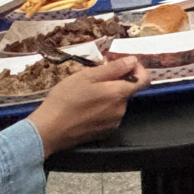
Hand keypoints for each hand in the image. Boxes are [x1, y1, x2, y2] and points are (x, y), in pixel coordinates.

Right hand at [28, 57, 149, 155]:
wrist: (50, 129)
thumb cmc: (66, 99)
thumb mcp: (87, 76)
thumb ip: (114, 68)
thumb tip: (133, 61)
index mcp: (119, 94)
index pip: (143, 80)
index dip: (137, 69)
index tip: (124, 64)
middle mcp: (121, 110)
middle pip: (127, 90)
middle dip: (116, 81)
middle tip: (95, 77)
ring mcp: (114, 123)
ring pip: (117, 103)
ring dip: (108, 95)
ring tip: (86, 93)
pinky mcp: (104, 133)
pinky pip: (110, 115)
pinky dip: (102, 108)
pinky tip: (85, 107)